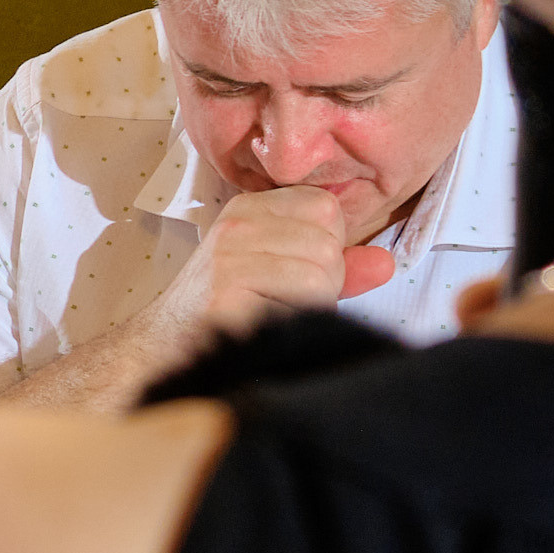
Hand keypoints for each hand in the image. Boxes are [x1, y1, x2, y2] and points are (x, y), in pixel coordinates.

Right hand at [137, 187, 395, 352]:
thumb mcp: (283, 274)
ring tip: (273, 311)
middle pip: (328, 242)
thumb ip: (336, 266)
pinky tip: (264, 323)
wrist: (168, 346)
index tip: (296, 269)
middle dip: (323, 281)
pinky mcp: (228, 289)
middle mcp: (237, 223)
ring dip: (311, 304)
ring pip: (320, 271)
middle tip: (283, 299)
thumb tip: (385, 262)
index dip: (328, 246)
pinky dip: (295, 319)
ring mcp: (229, 254)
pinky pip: (302, 299)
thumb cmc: (228, 309)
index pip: (325, 206)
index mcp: (250, 208)